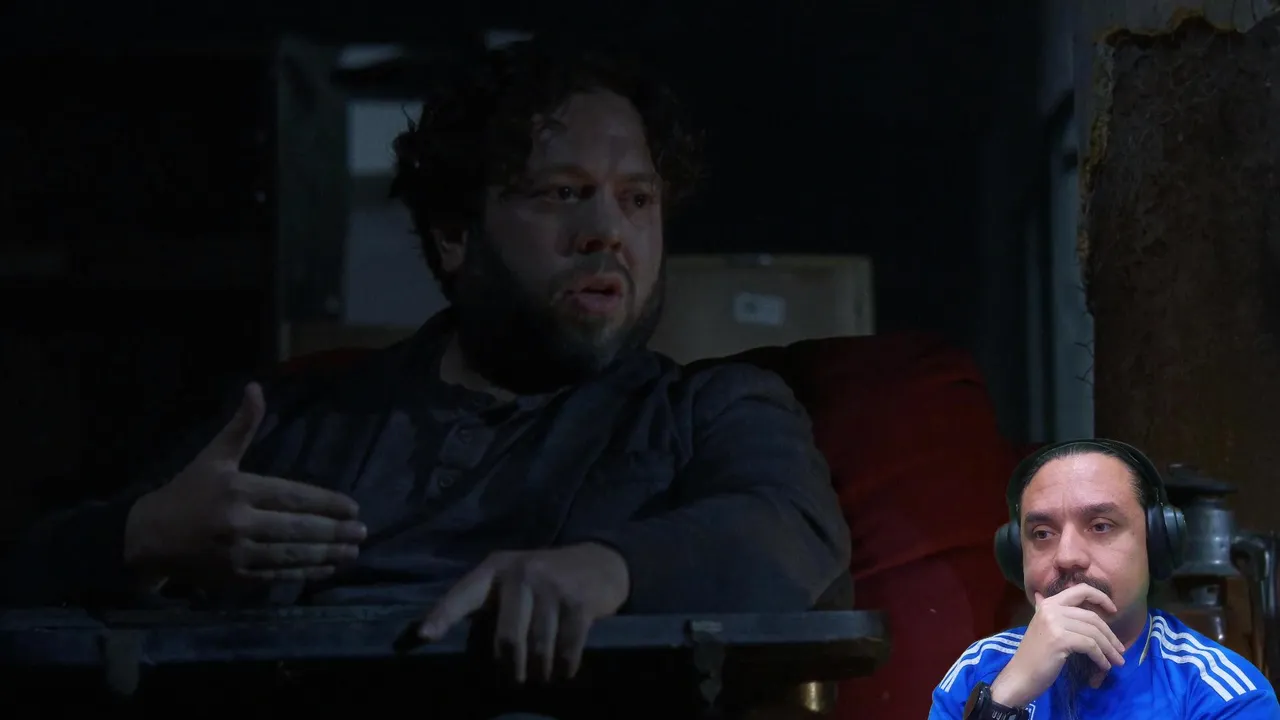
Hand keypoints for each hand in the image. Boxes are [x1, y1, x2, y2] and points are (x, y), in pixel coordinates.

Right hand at [123, 383, 366, 583]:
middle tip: (362, 531)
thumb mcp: (213, 456)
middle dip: (333, 530)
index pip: (292, 496)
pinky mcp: (235, 578)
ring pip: (291, 554)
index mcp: (238, 490)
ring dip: (326, 554)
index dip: (325, 503)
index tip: (352, 507)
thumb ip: (242, 426)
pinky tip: (327, 569)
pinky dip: (305, 573)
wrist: (147, 539)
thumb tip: (256, 387)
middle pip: (297, 528)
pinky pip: (277, 575)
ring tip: (353, 550)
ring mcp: (238, 554)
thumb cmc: (186, 493)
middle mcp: (240, 523)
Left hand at [417, 543, 630, 682]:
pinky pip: (566, 649)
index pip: (463, 594)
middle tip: (512, 683)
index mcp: (495, 569)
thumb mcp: (513, 578)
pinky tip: (564, 672)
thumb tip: (445, 639)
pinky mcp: (579, 602)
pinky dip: (564, 668)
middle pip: (507, 638)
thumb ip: (487, 601)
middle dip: (510, 669)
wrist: (599, 562)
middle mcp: (522, 573)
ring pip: (538, 649)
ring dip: (539, 673)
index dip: (442, 615)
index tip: (423, 635)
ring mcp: (553, 586)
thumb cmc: (545, 578)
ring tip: (539, 680)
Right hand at [989, 584, 1127, 706]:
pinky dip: (1101, 657)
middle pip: (1092, 617)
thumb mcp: (1040, 627)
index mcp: (1048, 604)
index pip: (1080, 589)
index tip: (1113, 610)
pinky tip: (1104, 666)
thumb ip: (1046, 611)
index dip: (1100, 597)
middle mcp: (1051, 609)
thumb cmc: (1033, 655)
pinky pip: (1090, 646)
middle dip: (1110, 635)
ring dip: (1109, 649)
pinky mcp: (1060, 639)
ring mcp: (1054, 623)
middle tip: (1120, 650)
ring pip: (1093, 632)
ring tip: (1117, 661)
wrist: (1020, 676)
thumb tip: (1040, 594)